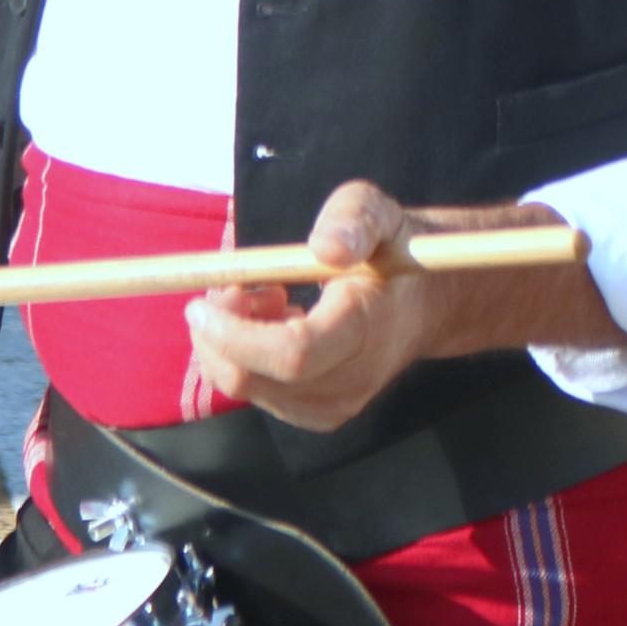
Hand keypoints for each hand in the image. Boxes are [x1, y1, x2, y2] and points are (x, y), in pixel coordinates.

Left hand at [185, 186, 618, 432]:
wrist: (424, 302)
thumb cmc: (392, 249)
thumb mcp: (376, 212)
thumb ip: (354, 220)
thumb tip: (326, 247)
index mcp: (363, 329)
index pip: (292, 354)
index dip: (235, 334)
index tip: (201, 301)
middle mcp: (349, 379)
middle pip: (254, 379)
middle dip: (218, 333)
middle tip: (229, 286)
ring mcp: (333, 404)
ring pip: (247, 387)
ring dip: (230, 340)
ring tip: (267, 295)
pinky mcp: (318, 413)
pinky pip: (259, 393)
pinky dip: (245, 357)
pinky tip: (274, 322)